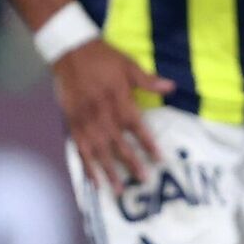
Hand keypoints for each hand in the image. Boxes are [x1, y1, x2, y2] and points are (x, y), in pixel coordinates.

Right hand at [53, 41, 173, 189]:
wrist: (71, 53)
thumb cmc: (105, 59)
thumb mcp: (129, 65)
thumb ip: (149, 80)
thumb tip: (172, 88)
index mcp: (119, 99)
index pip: (136, 126)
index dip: (148, 143)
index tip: (159, 159)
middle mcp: (102, 114)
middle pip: (118, 143)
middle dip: (131, 163)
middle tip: (143, 180)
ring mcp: (85, 121)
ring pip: (98, 152)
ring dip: (108, 172)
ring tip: (118, 191)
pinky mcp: (72, 124)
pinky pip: (79, 149)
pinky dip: (86, 166)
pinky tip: (93, 181)